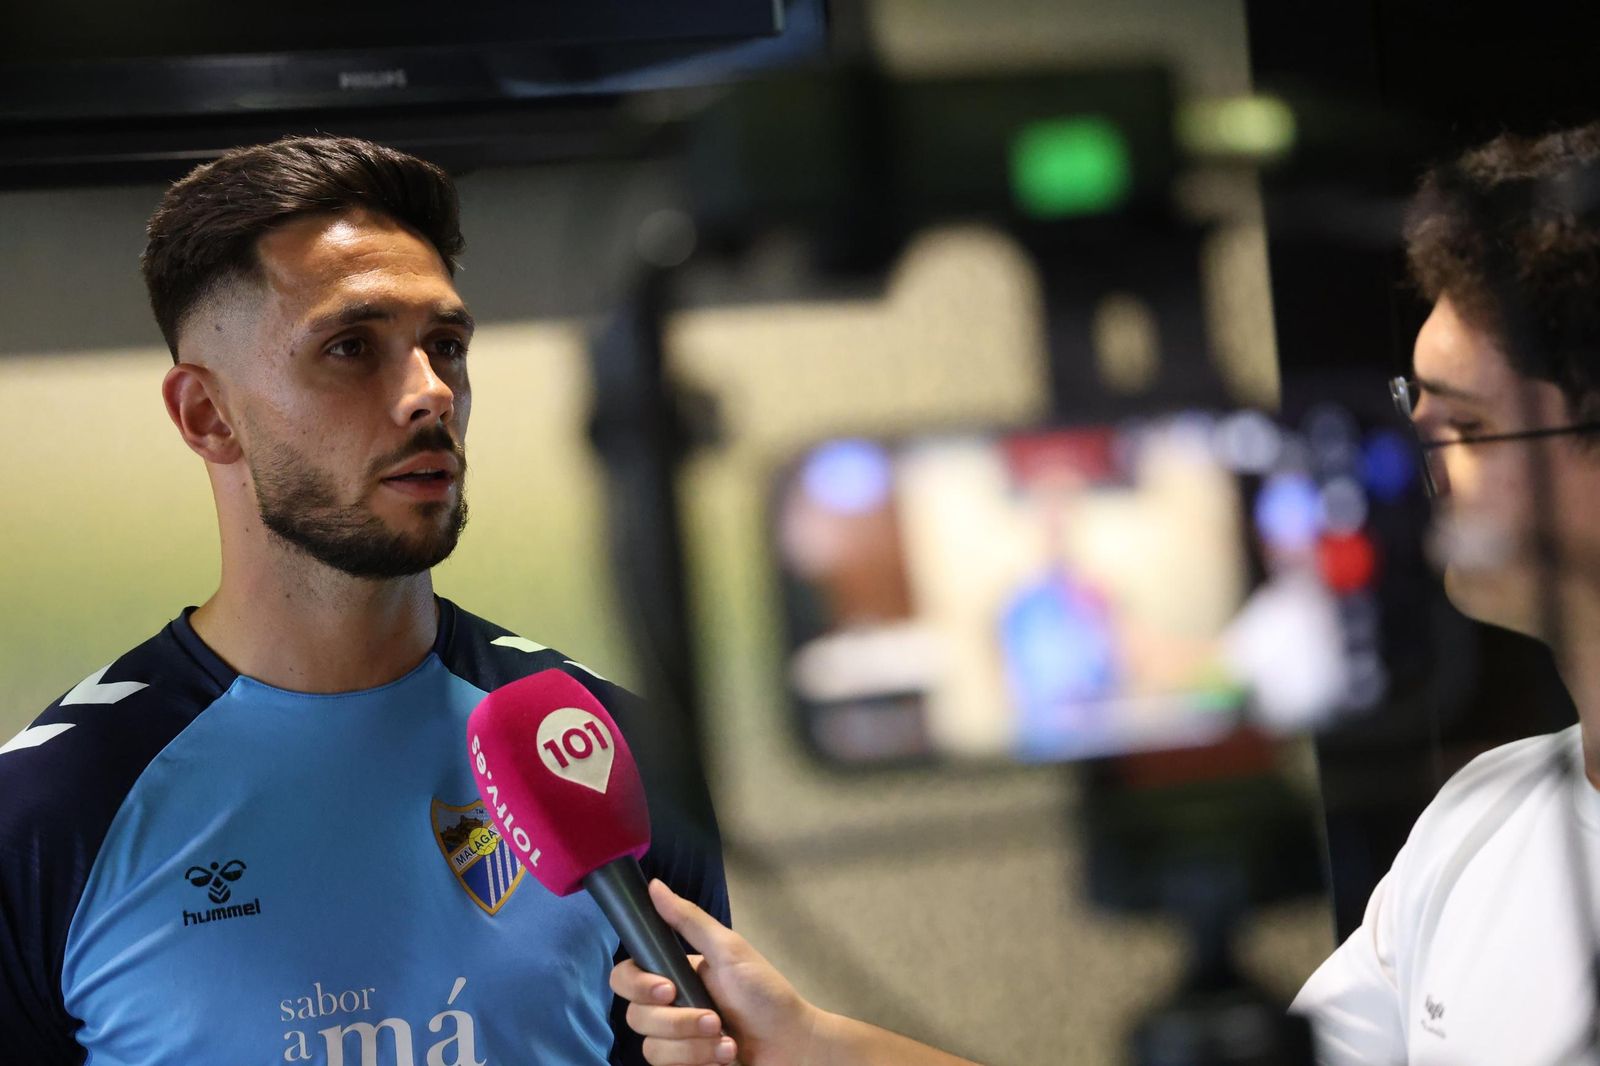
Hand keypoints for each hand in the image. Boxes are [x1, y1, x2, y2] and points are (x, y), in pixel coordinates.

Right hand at [610, 879, 822, 1065]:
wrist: (792, 1043)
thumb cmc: (765, 993)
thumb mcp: (729, 950)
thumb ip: (689, 920)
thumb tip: (654, 886)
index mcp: (674, 973)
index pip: (626, 978)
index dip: (637, 986)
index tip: (668, 990)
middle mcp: (668, 1006)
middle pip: (636, 1016)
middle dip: (678, 1022)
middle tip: (714, 1019)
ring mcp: (674, 1039)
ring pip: (651, 1048)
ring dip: (693, 1047)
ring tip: (727, 1043)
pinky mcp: (683, 1064)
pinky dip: (698, 1063)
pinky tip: (723, 1059)